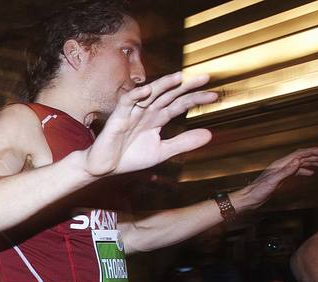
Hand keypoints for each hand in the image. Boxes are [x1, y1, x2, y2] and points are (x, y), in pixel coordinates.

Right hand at [84, 72, 216, 177]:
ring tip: (179, 77)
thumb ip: (183, 142)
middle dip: (186, 86)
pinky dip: (136, 95)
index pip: (179, 104)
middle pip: (169, 94)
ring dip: (164, 84)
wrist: (103, 168)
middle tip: (205, 77)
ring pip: (150, 94)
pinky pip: (126, 102)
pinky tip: (147, 90)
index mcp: (157, 118)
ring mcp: (133, 112)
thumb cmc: (129, 157)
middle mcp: (147, 111)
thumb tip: (210, 134)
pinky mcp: (118, 117)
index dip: (196, 99)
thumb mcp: (162, 151)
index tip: (214, 97)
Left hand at [234, 147, 317, 209]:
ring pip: (300, 163)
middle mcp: (282, 165)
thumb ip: (285, 172)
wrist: (248, 199)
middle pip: (302, 157)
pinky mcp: (281, 178)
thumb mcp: (272, 182)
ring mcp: (282, 171)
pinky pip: (296, 171)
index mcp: (280, 164)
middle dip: (316, 157)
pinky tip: (311, 173)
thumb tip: (298, 161)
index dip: (313, 152)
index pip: (300, 154)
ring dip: (313, 163)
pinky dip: (305, 170)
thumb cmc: (257, 191)